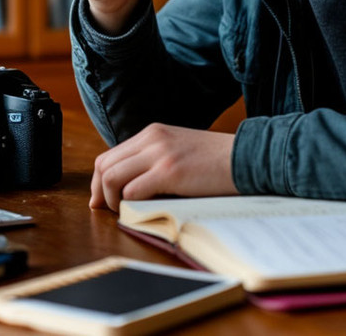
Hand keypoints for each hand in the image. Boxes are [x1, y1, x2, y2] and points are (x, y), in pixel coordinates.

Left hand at [89, 123, 237, 211]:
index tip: (100, 200)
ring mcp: (159, 154)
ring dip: (112, 200)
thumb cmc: (216, 162)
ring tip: (124, 212)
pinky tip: (140, 212)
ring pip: (111, 177)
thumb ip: (155, 160)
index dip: (99, 181)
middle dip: (99, 192)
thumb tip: (130, 186)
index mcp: (152, 133)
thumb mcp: (179, 150)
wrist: (246, 157)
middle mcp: (151, 139)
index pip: (109, 155)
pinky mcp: (169, 172)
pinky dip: (129, 205)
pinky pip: (132, 191)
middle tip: (105, 211)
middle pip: (104, 165)